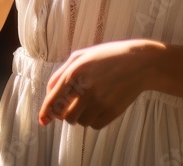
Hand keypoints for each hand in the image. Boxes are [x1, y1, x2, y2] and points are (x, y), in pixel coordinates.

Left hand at [38, 39, 163, 128]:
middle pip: (66, 116)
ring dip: (80, 117)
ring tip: (88, 104)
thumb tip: (49, 92)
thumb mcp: (80, 56)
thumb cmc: (107, 57)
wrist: (139, 63)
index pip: (53, 100)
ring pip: (80, 122)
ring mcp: (100, 101)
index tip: (43, 121)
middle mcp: (86, 88)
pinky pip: (95, 125)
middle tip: (71, 108)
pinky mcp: (113, 111)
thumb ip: (61, 73)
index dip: (46, 113)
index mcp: (74, 73)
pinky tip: (99, 108)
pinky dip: (93, 120)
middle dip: (65, 115)